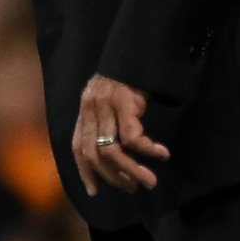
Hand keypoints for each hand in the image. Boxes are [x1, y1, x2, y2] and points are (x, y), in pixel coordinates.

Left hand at [74, 75, 168, 194]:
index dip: (84, 171)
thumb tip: (111, 151)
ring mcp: (106, 106)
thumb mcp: (108, 99)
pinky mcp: (125, 102)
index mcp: (85, 110)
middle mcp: (91, 109)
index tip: (93, 191)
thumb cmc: (128, 76)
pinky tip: (161, 154)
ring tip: (148, 181)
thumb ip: (104, 120)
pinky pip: (132, 137)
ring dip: (131, 170)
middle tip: (132, 188)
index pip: (77, 147)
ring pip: (112, 150)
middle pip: (94, 154)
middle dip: (112, 176)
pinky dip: (147, 150)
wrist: (138, 49)